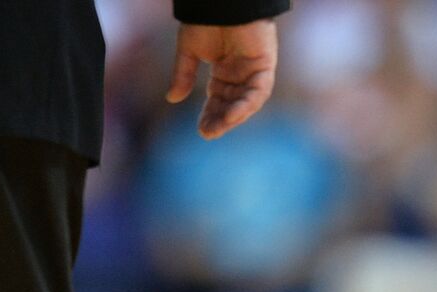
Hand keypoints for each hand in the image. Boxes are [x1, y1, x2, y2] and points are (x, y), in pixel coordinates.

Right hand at [166, 20, 278, 138]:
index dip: (211, 115)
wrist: (221, 1)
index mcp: (224, 73)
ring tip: (219, 128)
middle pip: (232, 104)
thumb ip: (183, 75)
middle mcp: (240, 76)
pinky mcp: (264, 66)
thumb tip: (172, 99)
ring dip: (233, 116)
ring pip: (246, 102)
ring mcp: (253, 72)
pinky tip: (234, 114)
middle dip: (221, 120)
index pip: (218, 101)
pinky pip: (258, 91)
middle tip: (208, 133)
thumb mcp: (190, 51)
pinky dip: (247, 103)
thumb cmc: (206, 20)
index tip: (202, 130)